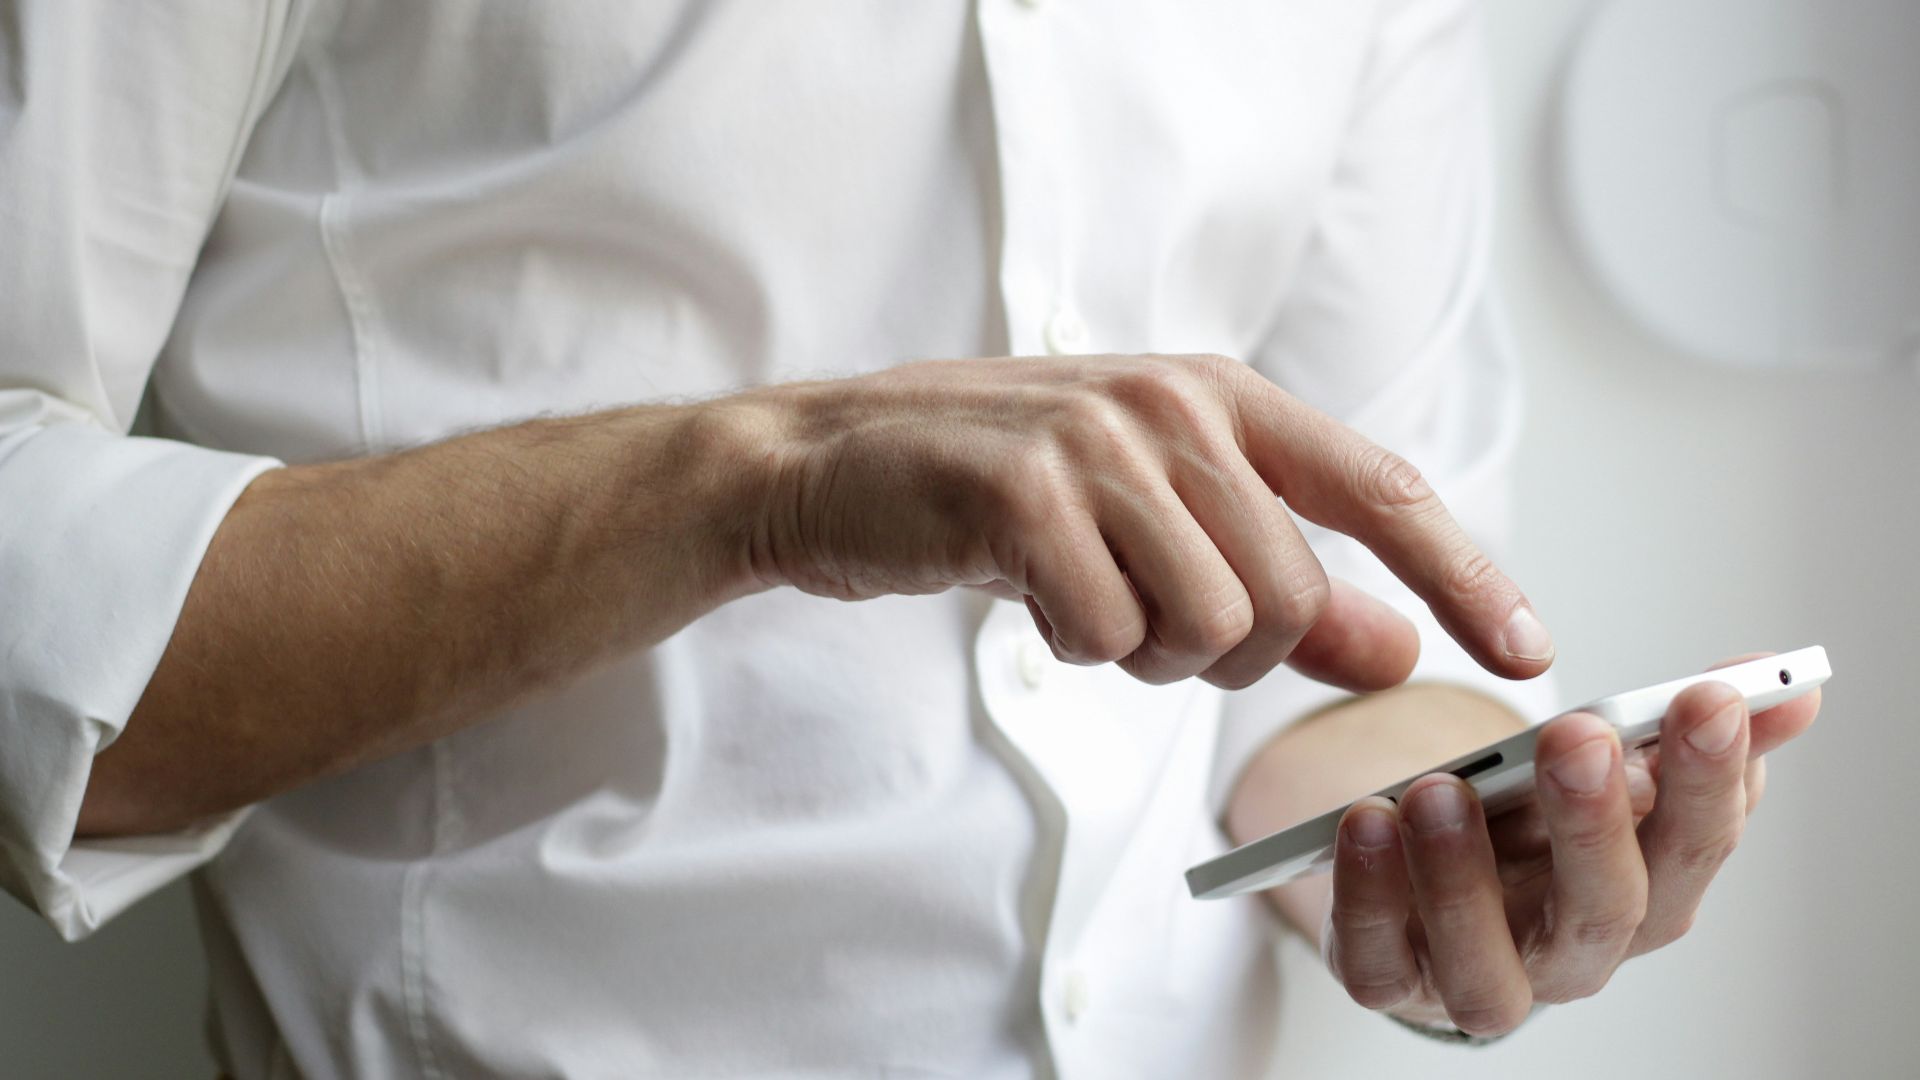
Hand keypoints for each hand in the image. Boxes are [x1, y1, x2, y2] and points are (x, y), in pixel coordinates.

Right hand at [739, 353, 1552, 689]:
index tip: (1528, 652)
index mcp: (1221, 396)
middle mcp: (1173, 404)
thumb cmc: (1001, 494)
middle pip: (1289, 597)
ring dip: (1145, 654)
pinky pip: (1108, 636)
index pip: (1381, 490)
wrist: (830, 465)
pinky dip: (1074, 649)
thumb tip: (1397, 651)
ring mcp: (1097, 442)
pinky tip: (1027, 594)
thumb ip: (1281, 583)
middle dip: (1228, 652)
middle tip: (1142, 620)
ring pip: (1209, 626)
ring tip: (1081, 597)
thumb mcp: (1154, 523)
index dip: (1464, 575)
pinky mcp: (1023, 492)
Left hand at [1318, 655, 1820, 1034]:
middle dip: (1594, 823)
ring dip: (1463, 877)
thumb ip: (1683, 730)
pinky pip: (1376, 963)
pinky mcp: (1390, 980)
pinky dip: (1368, 898)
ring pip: (1487, 966)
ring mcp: (1479, 977)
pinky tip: (1365, 822)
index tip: (1706, 697)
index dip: (1708, 778)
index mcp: (1644, 893)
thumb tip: (1790, 684)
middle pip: (1604, 911)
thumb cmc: (1530, 826)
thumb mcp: (1604, 769)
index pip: (1694, 847)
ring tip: (1439, 789)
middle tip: (1578, 737)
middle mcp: (1572, 953)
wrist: (1427, 878)